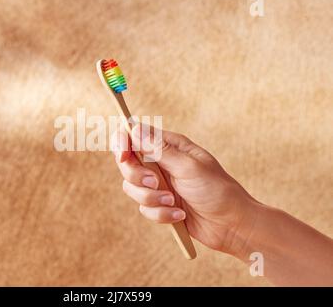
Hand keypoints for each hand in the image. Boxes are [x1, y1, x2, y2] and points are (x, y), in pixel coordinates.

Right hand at [111, 124, 257, 252]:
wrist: (231, 224)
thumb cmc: (217, 190)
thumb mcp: (188, 166)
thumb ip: (158, 150)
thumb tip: (134, 128)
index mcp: (169, 146)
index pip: (135, 135)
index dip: (122, 142)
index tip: (122, 156)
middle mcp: (160, 163)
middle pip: (127, 163)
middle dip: (137, 176)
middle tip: (156, 183)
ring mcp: (159, 184)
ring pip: (132, 188)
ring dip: (151, 198)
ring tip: (173, 202)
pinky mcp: (159, 205)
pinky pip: (144, 209)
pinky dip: (160, 213)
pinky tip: (179, 214)